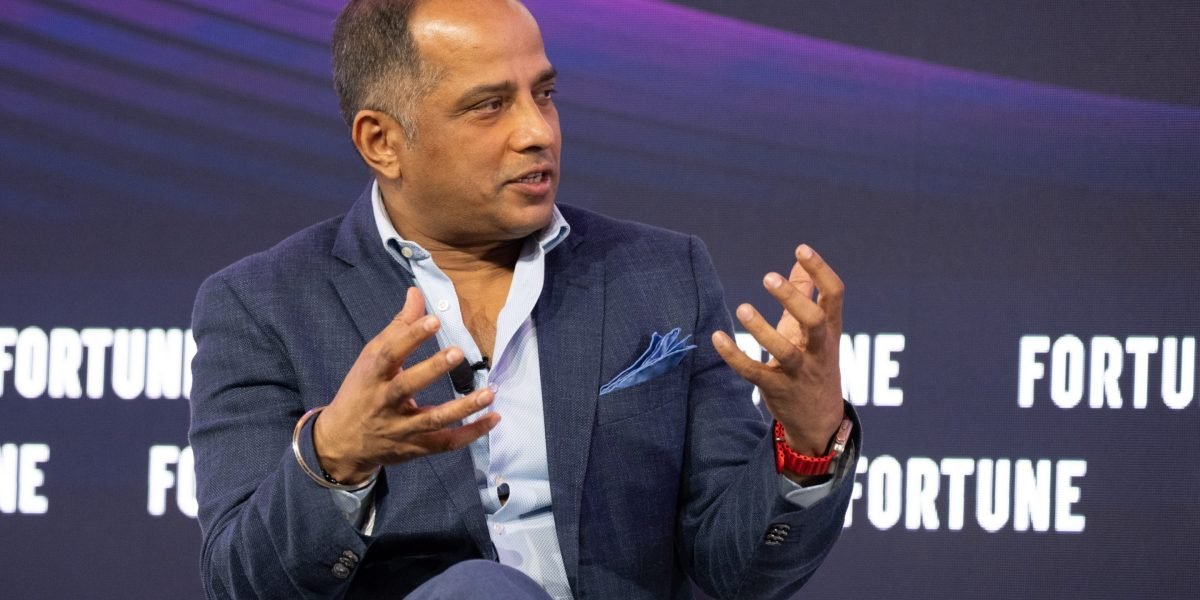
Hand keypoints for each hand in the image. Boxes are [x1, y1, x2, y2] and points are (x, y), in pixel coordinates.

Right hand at [313, 287, 499, 483]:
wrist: (342, 442)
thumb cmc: (361, 391)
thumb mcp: (371, 359)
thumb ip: (398, 328)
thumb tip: (416, 292)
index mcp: (372, 376)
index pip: (389, 354)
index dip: (410, 336)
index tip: (433, 320)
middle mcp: (384, 403)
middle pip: (408, 387)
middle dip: (432, 370)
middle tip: (458, 352)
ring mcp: (400, 429)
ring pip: (432, 419)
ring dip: (463, 407)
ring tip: (489, 393)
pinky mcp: (415, 448)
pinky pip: (445, 443)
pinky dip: (470, 433)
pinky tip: (493, 418)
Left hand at [712, 244, 844, 455]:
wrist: (820, 420)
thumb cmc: (815, 363)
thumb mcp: (815, 330)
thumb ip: (807, 293)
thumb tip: (799, 259)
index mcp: (830, 330)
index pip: (834, 295)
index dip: (821, 270)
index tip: (801, 249)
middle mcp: (818, 349)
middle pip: (813, 321)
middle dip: (793, 299)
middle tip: (768, 277)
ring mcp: (799, 371)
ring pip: (785, 351)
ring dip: (763, 329)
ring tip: (743, 308)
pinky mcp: (777, 389)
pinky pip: (755, 373)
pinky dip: (735, 356)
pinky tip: (717, 338)